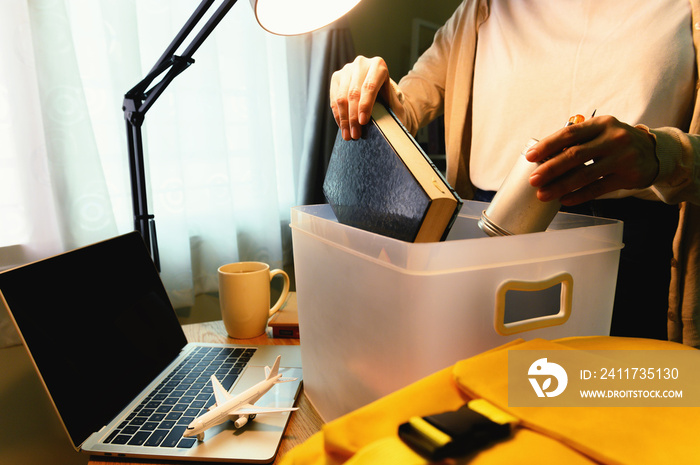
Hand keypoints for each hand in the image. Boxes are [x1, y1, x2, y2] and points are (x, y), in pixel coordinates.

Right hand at [330, 56, 390, 140]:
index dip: (365, 105)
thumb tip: (391, 131)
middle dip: (353, 117)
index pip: (369, 86)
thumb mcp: (395, 106)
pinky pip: (334, 100)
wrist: (380, 94)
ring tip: (348, 135)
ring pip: (341, 97)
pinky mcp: (336, 78)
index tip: (363, 122)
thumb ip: (394, 114)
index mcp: (379, 65)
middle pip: (354, 93)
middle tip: (355, 134)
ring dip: (344, 119)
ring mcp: (346, 70)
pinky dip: (338, 116)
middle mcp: (361, 64)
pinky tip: (343, 128)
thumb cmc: (389, 102)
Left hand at [526, 115, 659, 205]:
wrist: (654, 152)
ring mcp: (623, 157)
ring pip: (585, 174)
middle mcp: (613, 137)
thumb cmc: (616, 142)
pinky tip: (564, 200)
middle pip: (575, 155)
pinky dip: (579, 195)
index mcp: (601, 124)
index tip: (530, 157)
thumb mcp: (600, 132)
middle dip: (550, 169)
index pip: (569, 134)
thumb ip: (577, 141)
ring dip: (560, 186)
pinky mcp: (629, 176)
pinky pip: (598, 188)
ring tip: (543, 195)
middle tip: (533, 180)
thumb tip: (541, 157)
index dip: (548, 145)